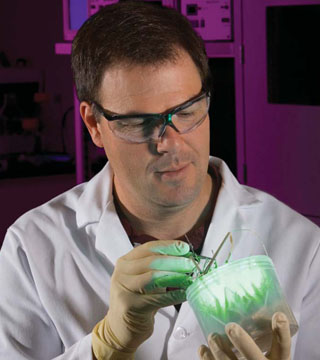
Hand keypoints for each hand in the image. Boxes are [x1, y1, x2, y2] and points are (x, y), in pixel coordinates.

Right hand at [92, 240, 193, 357]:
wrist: (120, 328)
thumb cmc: (137, 299)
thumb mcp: (144, 277)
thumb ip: (158, 266)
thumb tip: (184, 256)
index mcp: (125, 262)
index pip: (148, 248)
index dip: (168, 246)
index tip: (184, 247)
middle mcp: (121, 273)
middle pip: (152, 261)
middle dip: (175, 261)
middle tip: (191, 264)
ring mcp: (123, 289)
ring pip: (153, 278)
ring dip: (175, 276)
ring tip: (189, 278)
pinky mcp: (130, 306)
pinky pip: (157, 299)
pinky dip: (173, 295)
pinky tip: (184, 294)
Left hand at [198, 312, 290, 359]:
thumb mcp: (272, 354)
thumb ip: (263, 336)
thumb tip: (254, 308)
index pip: (283, 347)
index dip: (281, 332)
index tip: (278, 315)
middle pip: (254, 356)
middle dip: (241, 341)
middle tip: (230, 327)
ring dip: (219, 350)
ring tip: (213, 336)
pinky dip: (208, 358)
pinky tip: (203, 348)